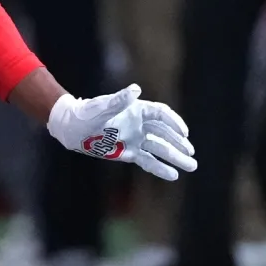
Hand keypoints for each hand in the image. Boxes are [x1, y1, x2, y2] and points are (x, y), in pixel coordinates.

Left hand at [45, 84, 197, 181]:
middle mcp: (140, 124)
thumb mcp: (101, 107)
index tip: (184, 134)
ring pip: (160, 149)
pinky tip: (173, 175)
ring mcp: (136, 138)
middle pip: (165, 133)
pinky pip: (148, 160)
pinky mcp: (130, 152)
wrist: (73, 129)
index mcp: (137, 109)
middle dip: (179, 144)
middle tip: (192, 154)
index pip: (161, 115)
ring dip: (176, 157)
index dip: (174, 123)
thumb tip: (136, 90)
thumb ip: (119, 101)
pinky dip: (160, 168)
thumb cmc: (86, 113)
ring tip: (192, 166)